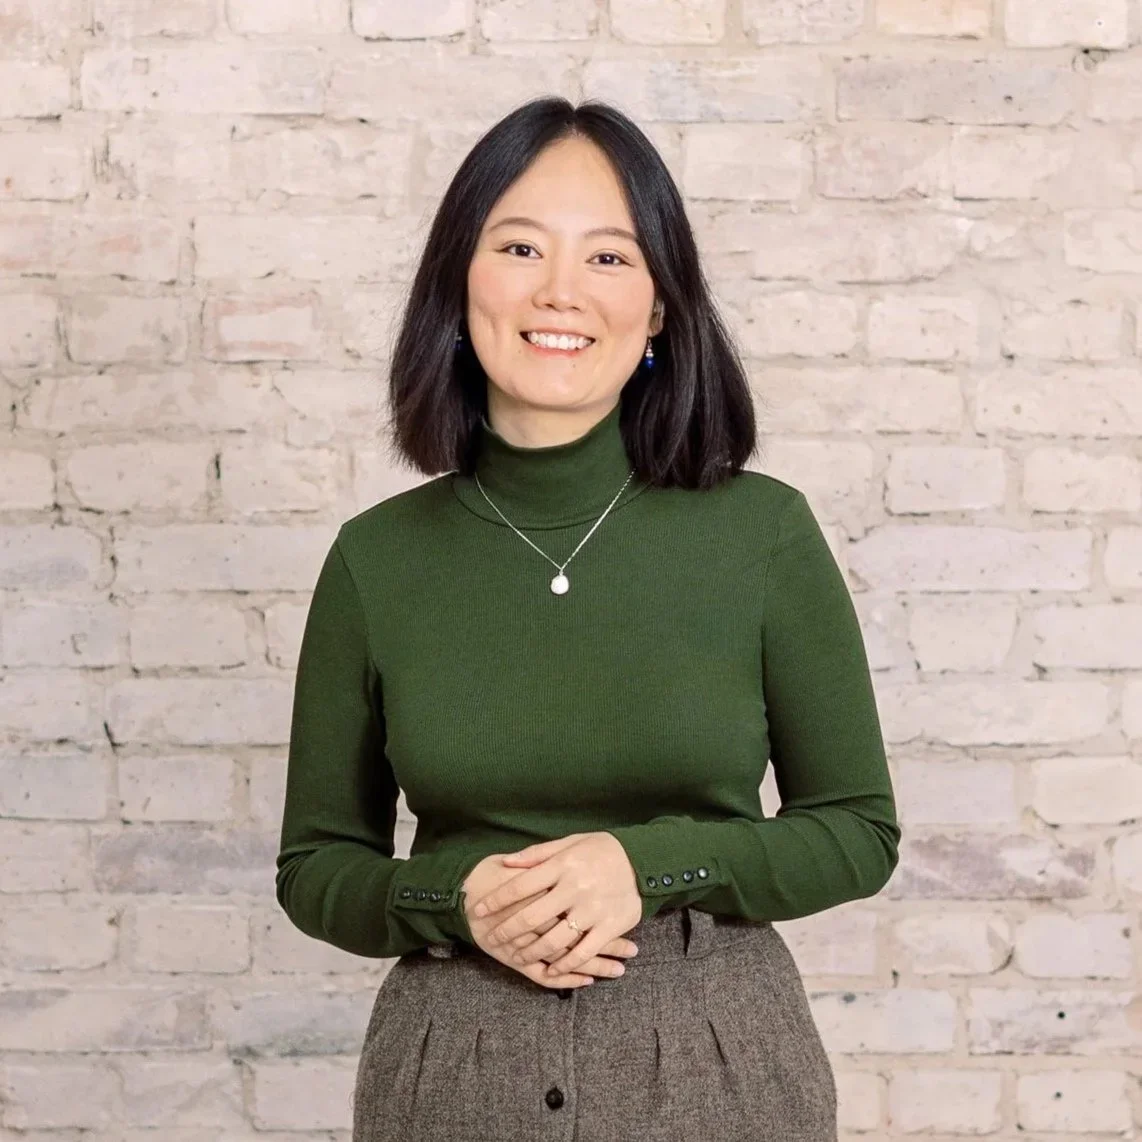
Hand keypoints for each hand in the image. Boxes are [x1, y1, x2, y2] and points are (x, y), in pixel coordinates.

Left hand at [468, 832, 641, 979]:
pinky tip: (552, 969)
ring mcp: (593, 909)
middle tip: (491, 938)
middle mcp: (575, 887)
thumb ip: (537, 855)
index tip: (477, 909)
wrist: (644, 859)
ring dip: (532, 951)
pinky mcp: (610, 926)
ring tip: (517, 956)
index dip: (496, 899)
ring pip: (554, 939)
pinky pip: (583, 952)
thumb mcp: (570, 843)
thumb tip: (506, 862)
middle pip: (532, 916)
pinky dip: (565, 964)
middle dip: (507, 931)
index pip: (521, 885)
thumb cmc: (602, 849)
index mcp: (563, 865)